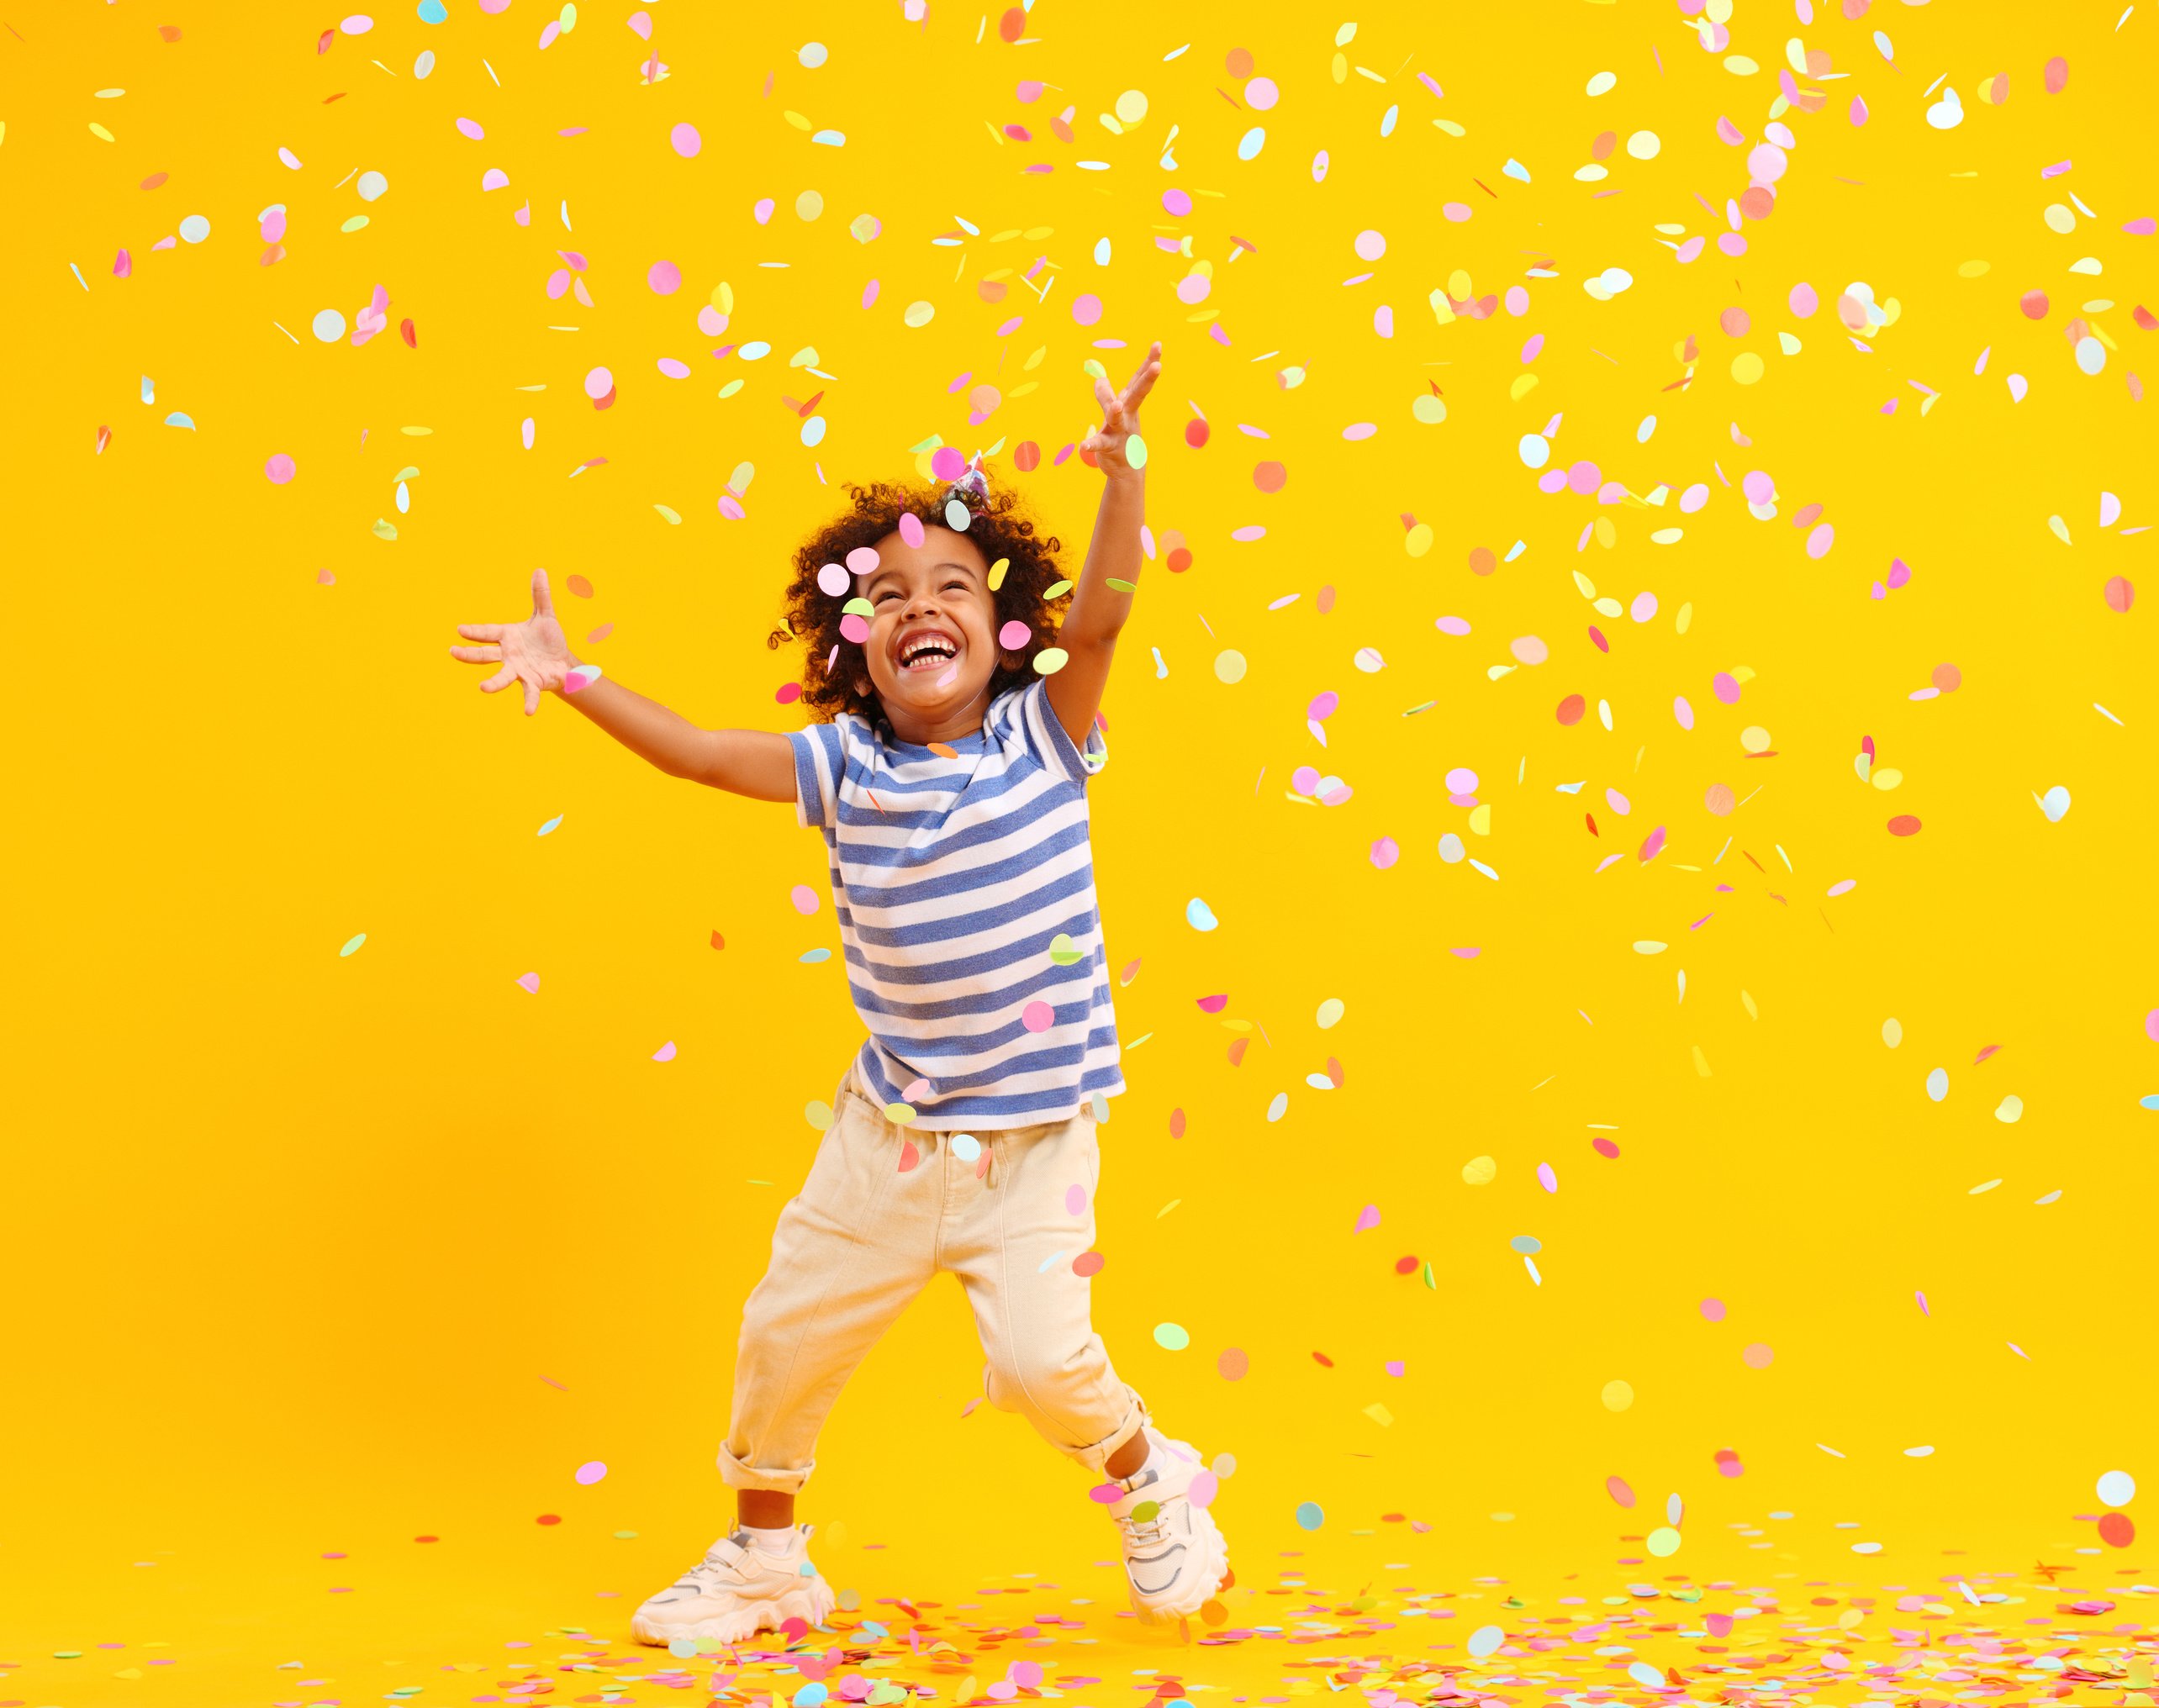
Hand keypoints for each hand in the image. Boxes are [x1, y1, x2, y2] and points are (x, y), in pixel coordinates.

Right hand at [448, 567, 581, 715]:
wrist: (562, 661)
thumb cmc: (549, 639)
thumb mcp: (546, 615)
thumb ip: (541, 595)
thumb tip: (540, 570)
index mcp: (508, 636)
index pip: (488, 632)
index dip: (475, 631)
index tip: (460, 629)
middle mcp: (509, 654)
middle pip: (486, 655)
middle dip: (469, 654)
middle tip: (452, 651)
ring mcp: (518, 670)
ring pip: (503, 676)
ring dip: (494, 683)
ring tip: (482, 688)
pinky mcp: (532, 682)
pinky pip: (530, 693)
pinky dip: (530, 702)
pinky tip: (528, 713)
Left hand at [1079, 340, 1160, 478]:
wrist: (1128, 470)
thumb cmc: (1122, 437)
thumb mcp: (1116, 413)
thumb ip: (1106, 395)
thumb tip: (1099, 378)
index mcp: (1130, 403)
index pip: (1140, 379)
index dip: (1149, 361)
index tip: (1158, 344)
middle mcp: (1128, 414)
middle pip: (1138, 394)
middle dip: (1147, 379)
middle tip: (1158, 366)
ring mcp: (1120, 431)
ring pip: (1117, 418)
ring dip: (1116, 411)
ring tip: (1117, 405)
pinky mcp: (1109, 447)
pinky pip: (1099, 444)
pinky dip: (1091, 444)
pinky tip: (1083, 446)